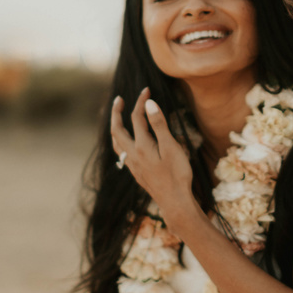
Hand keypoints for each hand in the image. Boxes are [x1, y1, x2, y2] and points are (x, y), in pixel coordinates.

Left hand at [110, 89, 196, 230]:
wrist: (175, 202)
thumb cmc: (177, 175)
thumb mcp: (171, 147)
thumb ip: (159, 125)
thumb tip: (149, 104)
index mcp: (141, 146)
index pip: (137, 117)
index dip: (141, 102)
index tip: (146, 90)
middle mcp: (132, 154)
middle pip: (117, 129)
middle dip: (116, 112)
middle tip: (119, 99)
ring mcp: (132, 165)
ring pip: (116, 143)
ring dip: (115, 127)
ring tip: (117, 119)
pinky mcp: (136, 173)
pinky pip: (121, 153)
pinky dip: (120, 142)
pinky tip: (125, 145)